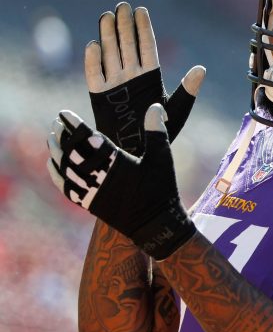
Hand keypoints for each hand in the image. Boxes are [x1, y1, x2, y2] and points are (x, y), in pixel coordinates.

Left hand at [46, 105, 196, 259]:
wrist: (156, 225)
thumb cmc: (161, 189)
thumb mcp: (162, 158)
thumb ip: (156, 132)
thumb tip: (155, 106)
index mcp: (115, 162)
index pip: (87, 139)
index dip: (73, 125)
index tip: (64, 114)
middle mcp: (99, 176)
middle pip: (71, 153)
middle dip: (61, 136)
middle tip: (55, 123)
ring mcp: (92, 192)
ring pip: (65, 169)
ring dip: (56, 153)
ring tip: (51, 139)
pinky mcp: (89, 204)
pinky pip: (65, 187)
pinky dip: (56, 174)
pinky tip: (52, 164)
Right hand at [87, 2, 205, 154]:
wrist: (139, 150)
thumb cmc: (161, 131)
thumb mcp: (178, 108)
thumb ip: (188, 89)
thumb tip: (201, 69)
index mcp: (151, 76)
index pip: (146, 47)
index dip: (143, 29)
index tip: (141, 10)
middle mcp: (131, 76)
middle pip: (126, 46)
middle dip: (124, 26)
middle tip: (121, 6)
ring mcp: (114, 84)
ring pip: (109, 54)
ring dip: (108, 36)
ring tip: (106, 16)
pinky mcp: (99, 95)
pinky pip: (94, 75)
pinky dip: (93, 61)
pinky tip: (94, 45)